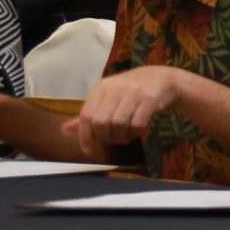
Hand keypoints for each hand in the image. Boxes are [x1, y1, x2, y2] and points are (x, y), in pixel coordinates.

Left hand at [64, 65, 184, 157]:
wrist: (164, 78)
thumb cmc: (132, 91)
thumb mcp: (108, 98)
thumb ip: (90, 114)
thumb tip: (64, 130)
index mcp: (101, 88)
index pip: (86, 116)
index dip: (85, 136)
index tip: (89, 150)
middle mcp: (115, 89)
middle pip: (101, 122)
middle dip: (106, 138)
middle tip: (113, 141)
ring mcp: (134, 93)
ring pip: (118, 124)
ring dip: (121, 137)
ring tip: (126, 137)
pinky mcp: (150, 99)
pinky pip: (137, 124)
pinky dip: (135, 133)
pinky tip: (136, 132)